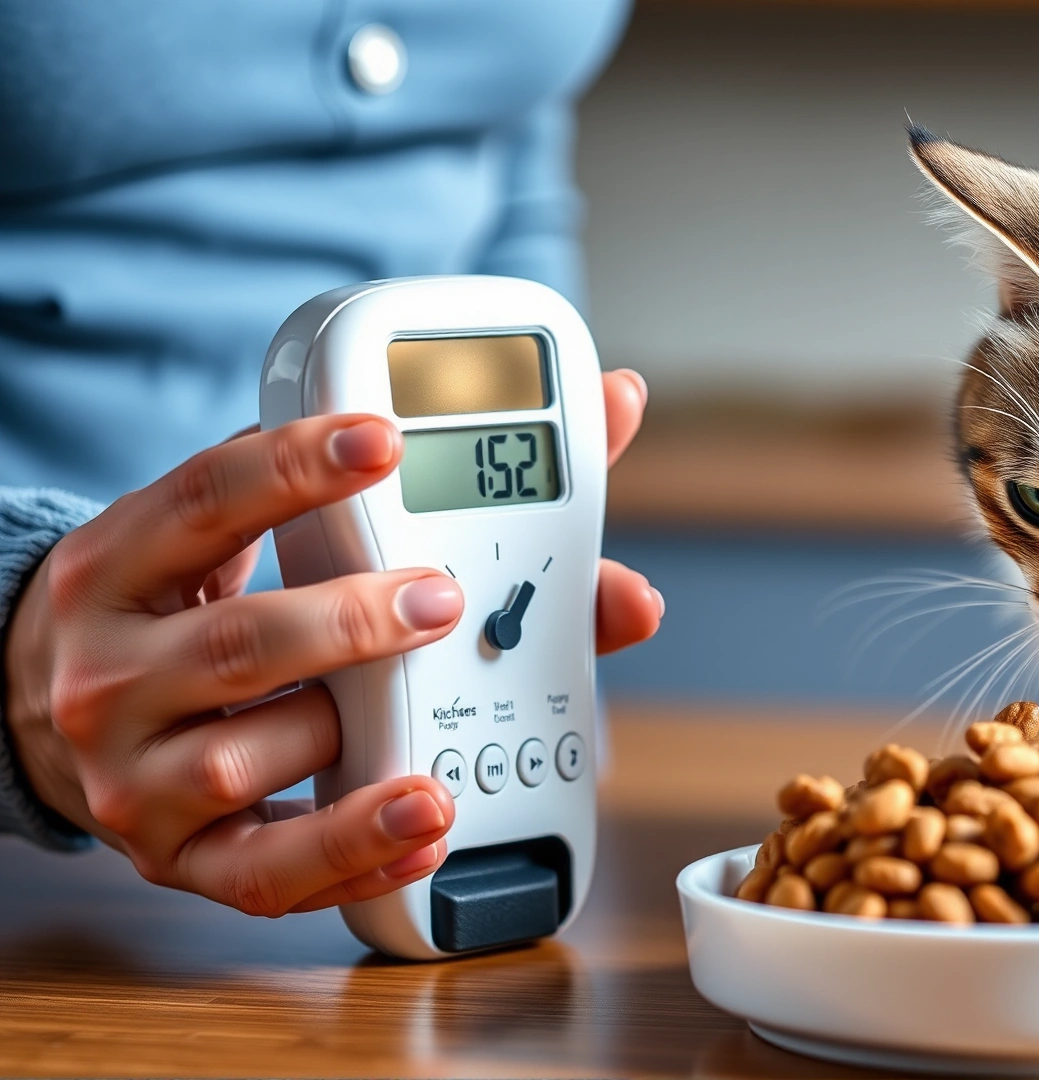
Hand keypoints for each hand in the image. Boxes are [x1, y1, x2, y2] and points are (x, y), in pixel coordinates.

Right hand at [2, 370, 663, 916]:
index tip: (384, 441)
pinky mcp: (177, 858)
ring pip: (247, 760)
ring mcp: (136, 772)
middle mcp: (113, 670)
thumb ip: (394, 479)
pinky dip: (355, 852)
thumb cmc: (188, 606)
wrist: (44, 708)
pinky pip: (267, 874)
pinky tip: (427, 822)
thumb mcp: (242, 533)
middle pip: (238, 643)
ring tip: (430, 722)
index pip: (206, 497)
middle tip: (443, 600)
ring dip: (354, 739)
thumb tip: (612, 409)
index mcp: (127, 562)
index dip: (295, 466)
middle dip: (353, 624)